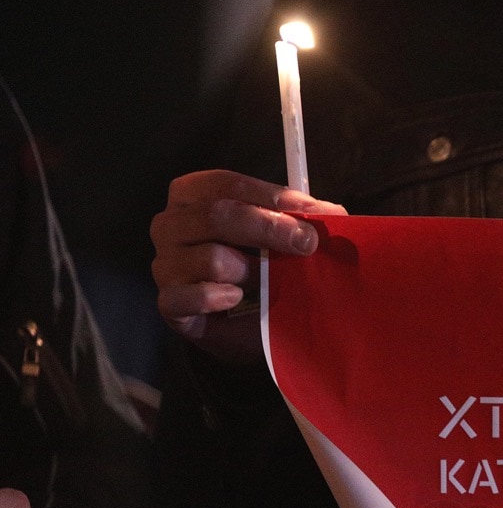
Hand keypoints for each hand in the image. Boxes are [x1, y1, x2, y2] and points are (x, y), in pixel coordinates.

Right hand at [150, 169, 346, 362]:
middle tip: (306, 244)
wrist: (248, 323)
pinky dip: (220, 298)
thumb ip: (302, 219)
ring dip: (249, 270)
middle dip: (269, 228)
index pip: (226, 184)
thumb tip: (333, 214)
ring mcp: (164, 264)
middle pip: (216, 215)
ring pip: (210, 258)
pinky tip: (236, 299)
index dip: (269, 195)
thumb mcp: (284, 237)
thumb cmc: (263, 268)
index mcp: (193, 195)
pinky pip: (192, 297)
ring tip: (264, 281)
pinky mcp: (168, 303)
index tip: (310, 211)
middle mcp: (170, 224)